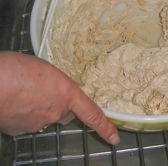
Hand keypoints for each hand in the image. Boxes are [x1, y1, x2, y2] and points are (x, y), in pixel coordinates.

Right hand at [0, 51, 118, 144]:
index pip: (92, 114)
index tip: (115, 138)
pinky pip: (28, 122)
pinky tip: (14, 101)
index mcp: (67, 93)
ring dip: (39, 107)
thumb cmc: (19, 68)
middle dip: (60, 106)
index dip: (104, 127)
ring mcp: (39, 123)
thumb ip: (56, 84)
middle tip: (44, 91)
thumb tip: (51, 93)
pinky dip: (24, 114)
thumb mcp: (46, 70)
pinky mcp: (22, 130)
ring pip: (45, 116)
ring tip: (23, 91)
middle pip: (64, 113)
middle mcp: (57, 112)